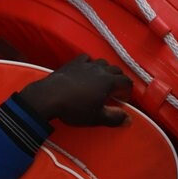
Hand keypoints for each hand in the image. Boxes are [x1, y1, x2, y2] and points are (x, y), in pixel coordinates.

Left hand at [18, 54, 132, 126]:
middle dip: (119, 79)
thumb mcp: (96, 117)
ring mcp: (87, 64)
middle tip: (113, 91)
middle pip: (117, 70)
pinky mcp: (74, 62)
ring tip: (101, 80)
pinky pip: (87, 59)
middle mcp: (101, 70)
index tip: (122, 100)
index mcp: (109, 82)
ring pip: (103, 62)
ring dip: (106, 70)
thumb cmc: (74, 108)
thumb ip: (114, 118)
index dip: (127, 91)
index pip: (127, 82)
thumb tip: (129, 119)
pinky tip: (86, 70)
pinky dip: (90, 63)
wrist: (49, 97)